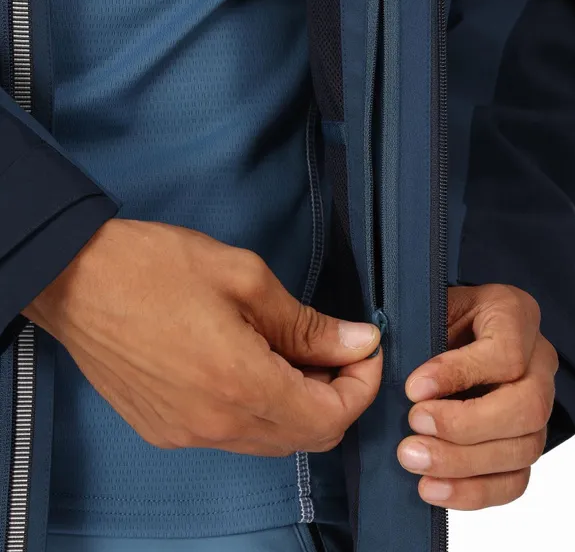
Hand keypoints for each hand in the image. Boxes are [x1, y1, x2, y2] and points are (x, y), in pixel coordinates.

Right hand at [25, 219, 381, 455]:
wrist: (74, 278)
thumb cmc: (156, 267)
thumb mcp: (245, 280)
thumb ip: (308, 324)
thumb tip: (358, 342)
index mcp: (242, 386)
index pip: (333, 416)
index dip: (363, 385)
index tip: (367, 349)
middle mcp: (216, 426)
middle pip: (309, 436)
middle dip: (337, 395)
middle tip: (337, 349)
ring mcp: (188, 435)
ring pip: (274, 440)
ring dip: (301, 404)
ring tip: (297, 353)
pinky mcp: (166, 430)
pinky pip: (236, 436)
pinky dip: (263, 410)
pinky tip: (255, 368)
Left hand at [397, 284, 557, 509]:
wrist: (448, 334)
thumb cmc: (435, 318)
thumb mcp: (426, 308)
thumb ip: (418, 332)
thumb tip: (399, 378)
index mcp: (514, 315)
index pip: (505, 355)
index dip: (458, 375)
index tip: (412, 388)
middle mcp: (537, 362)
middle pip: (525, 407)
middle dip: (465, 425)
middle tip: (413, 425)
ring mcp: (536, 406)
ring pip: (522, 448)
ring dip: (463, 462)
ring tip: (412, 458)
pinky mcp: (523, 442)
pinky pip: (515, 479)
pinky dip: (474, 491)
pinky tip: (432, 488)